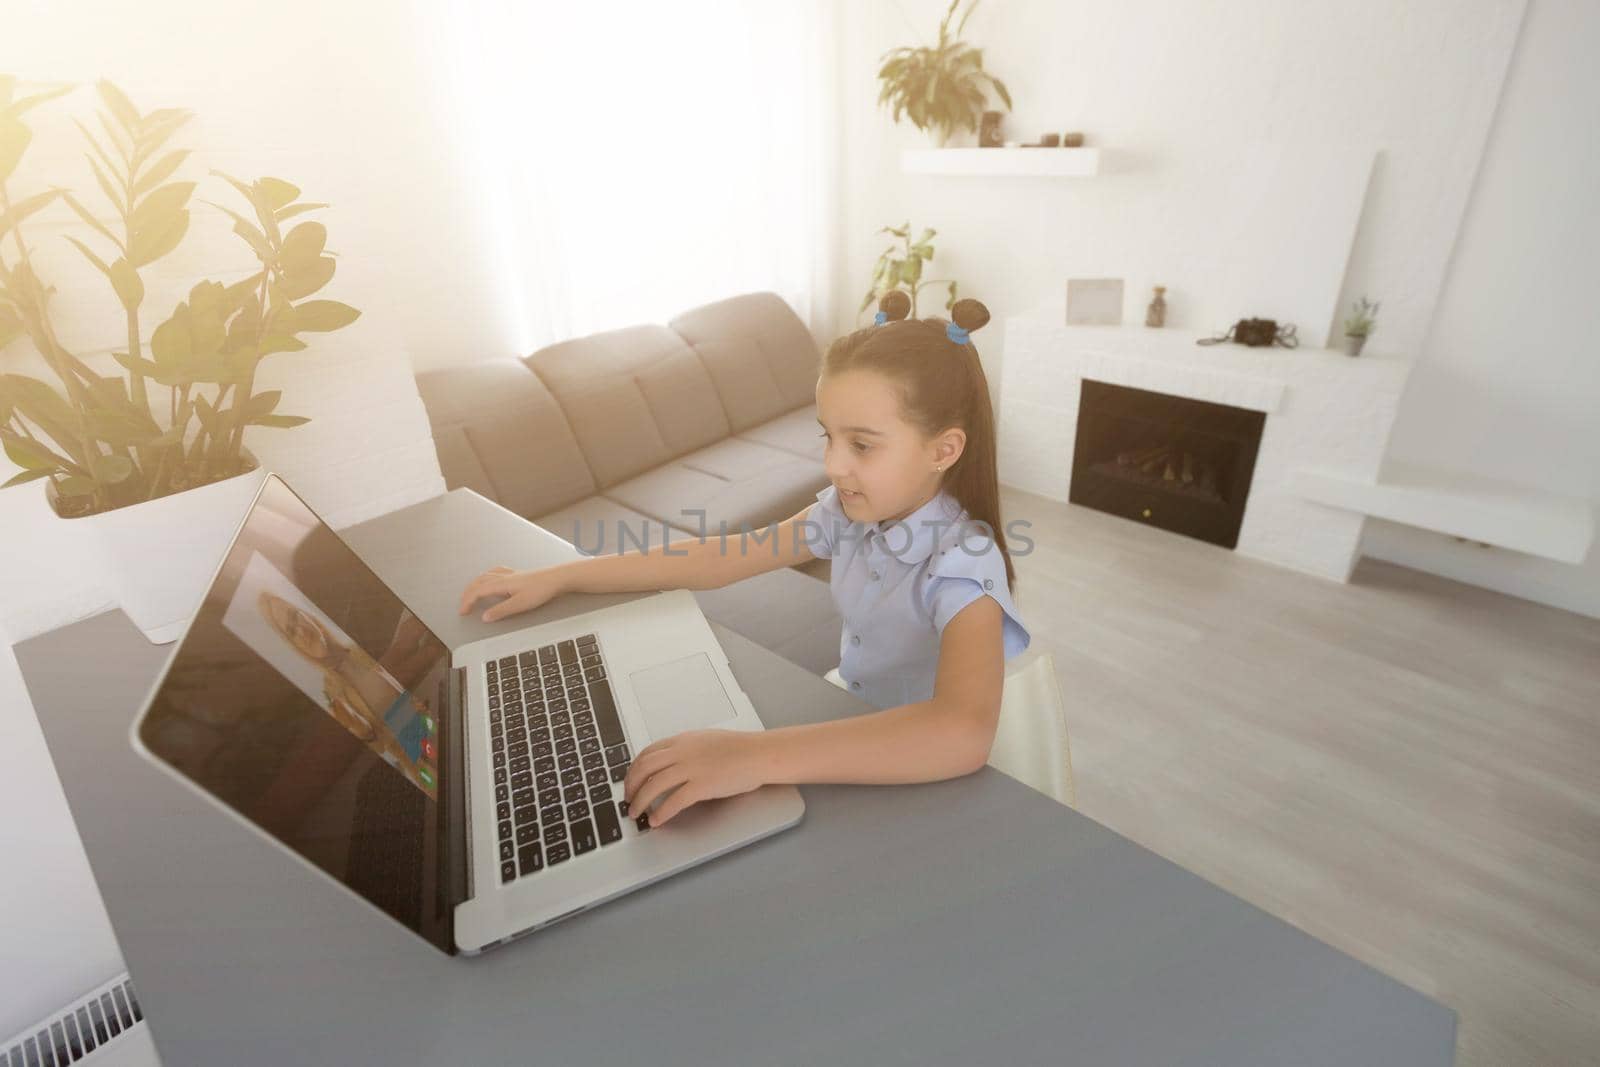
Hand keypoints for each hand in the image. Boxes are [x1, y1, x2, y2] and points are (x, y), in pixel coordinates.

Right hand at [458, 565, 564, 622]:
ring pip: (485, 576)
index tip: (463, 612)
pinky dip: (487, 577)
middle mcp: (503, 576)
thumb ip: (501, 611)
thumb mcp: (520, 604)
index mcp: (501, 583)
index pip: (477, 591)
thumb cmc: (541, 590)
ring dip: (475, 584)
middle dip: (468, 593)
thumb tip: (485, 617)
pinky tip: (491, 579)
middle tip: (463, 605)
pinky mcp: (517, 574)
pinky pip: (495, 572)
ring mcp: (510, 574)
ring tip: (471, 593)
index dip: (467, 602)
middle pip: (478, 582)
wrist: (557, 578)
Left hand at [622, 729, 769, 827]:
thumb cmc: (739, 749)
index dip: (634, 769)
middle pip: (644, 768)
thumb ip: (686, 749)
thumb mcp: (705, 741)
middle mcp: (682, 752)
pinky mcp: (702, 785)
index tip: (630, 781)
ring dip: (640, 801)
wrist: (758, 754)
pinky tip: (657, 820)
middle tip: (628, 799)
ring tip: (636, 813)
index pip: (647, 753)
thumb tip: (672, 763)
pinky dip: (661, 812)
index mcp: (682, 741)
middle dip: (631, 786)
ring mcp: (691, 768)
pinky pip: (674, 801)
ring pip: (654, 785)